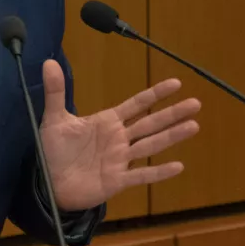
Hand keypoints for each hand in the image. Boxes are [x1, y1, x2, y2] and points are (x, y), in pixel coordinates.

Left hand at [39, 59, 200, 211]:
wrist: (48, 182)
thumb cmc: (54, 151)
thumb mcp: (54, 119)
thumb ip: (55, 91)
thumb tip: (48, 62)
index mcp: (107, 122)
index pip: (136, 105)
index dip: (155, 94)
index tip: (176, 83)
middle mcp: (119, 139)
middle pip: (150, 123)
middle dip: (172, 113)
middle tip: (196, 103)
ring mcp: (120, 160)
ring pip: (151, 146)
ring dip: (172, 136)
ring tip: (194, 126)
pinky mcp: (117, 180)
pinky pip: (141, 175)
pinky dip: (158, 171)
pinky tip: (178, 166)